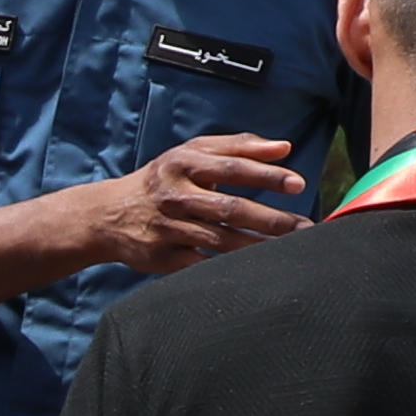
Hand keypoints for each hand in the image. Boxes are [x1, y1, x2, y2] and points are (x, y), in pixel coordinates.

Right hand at [93, 134, 307, 268]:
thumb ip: (238, 146)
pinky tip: (257, 269)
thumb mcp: (192, 153)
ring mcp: (169, 229)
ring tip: (290, 249)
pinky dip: (230, 268)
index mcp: (184, 165)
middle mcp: (176, 196)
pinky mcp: (165, 258)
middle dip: (271, 220)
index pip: (233, 169)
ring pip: (221, 240)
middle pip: (231, 209)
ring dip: (258, 246)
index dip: (267, 177)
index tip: (298, 185)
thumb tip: (284, 147)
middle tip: (305, 227)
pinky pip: (203, 265)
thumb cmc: (163, 179)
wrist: (109, 215)